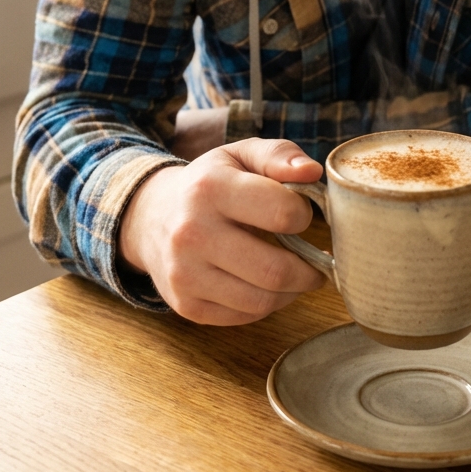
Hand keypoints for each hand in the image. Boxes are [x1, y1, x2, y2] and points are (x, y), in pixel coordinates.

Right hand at [117, 139, 325, 325]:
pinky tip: (268, 285)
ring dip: (292, 291)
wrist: (151, 216)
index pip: (282, 212)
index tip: (302, 215)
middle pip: (275, 270)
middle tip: (319, 261)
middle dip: (309, 269)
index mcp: (210, 188)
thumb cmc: (210, 182)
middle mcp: (192, 233)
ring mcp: (185, 274)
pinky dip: (267, 305)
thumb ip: (280, 155)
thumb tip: (312, 172)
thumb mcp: (241, 155)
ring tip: (297, 274)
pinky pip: (244, 316)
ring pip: (262, 301)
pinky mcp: (186, 305)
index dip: (304, 215)